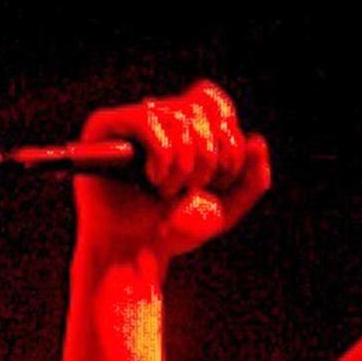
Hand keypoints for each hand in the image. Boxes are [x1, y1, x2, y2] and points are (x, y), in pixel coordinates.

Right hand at [72, 80, 272, 272]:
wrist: (132, 255)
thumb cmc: (173, 231)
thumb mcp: (224, 211)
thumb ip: (251, 181)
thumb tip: (257, 141)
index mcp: (189, 129)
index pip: (217, 105)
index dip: (228, 139)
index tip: (221, 178)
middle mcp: (161, 117)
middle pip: (201, 108)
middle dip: (208, 156)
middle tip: (194, 190)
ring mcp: (132, 120)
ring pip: (178, 115)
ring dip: (183, 163)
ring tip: (168, 192)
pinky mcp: (104, 125)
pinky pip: (145, 118)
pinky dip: (161, 153)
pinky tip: (155, 179)